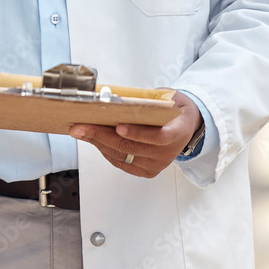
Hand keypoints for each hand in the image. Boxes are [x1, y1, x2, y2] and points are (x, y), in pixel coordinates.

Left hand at [69, 92, 202, 177]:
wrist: (187, 126)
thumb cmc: (173, 109)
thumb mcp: (167, 98)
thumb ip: (147, 100)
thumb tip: (114, 97)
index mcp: (177, 132)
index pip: (158, 137)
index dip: (137, 133)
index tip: (119, 127)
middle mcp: (167, 153)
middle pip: (130, 147)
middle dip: (101, 135)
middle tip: (81, 126)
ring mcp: (156, 165)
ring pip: (122, 155)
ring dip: (98, 142)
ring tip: (81, 131)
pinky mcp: (147, 171)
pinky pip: (121, 162)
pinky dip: (105, 150)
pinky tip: (93, 140)